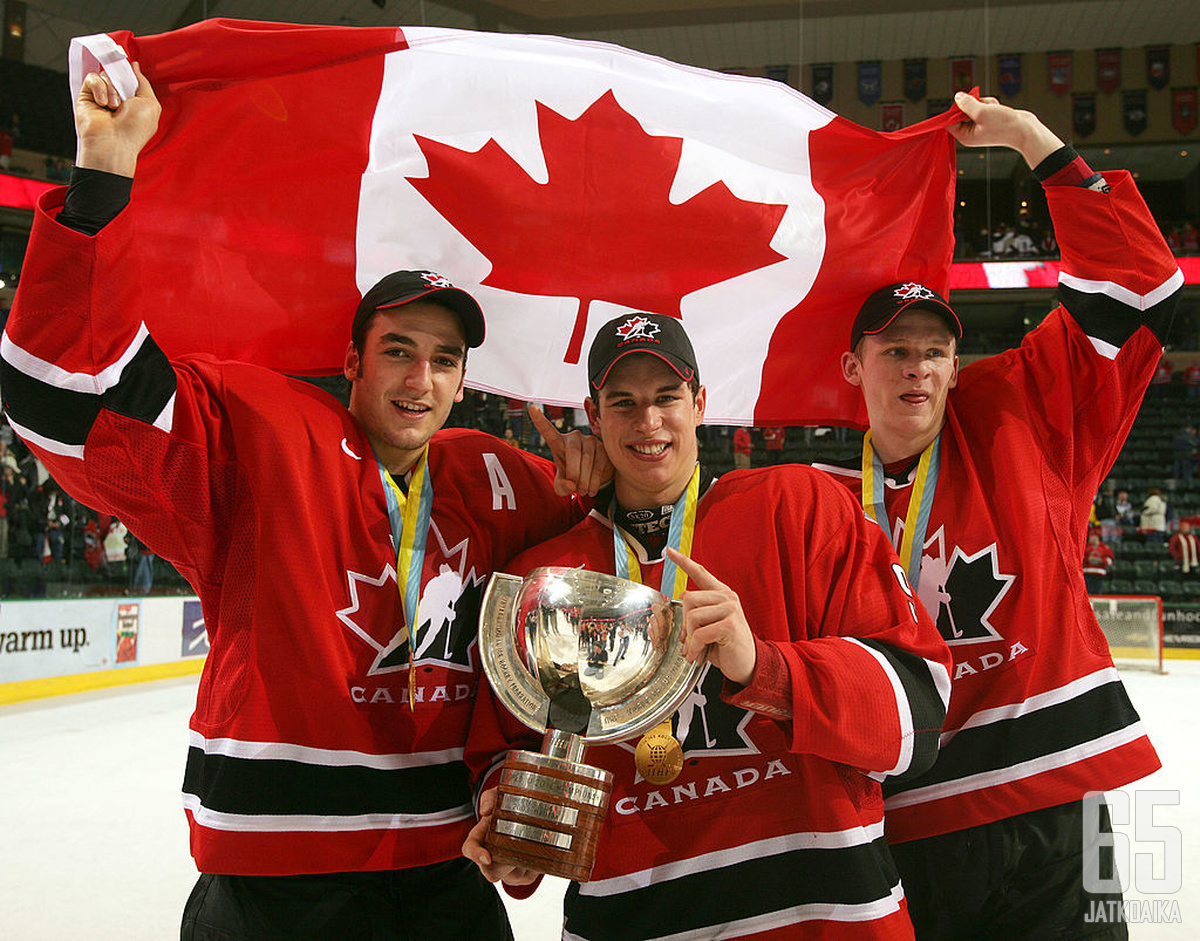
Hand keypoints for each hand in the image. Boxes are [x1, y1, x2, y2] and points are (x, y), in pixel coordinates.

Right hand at [75, 61, 160, 176]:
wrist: (113, 143)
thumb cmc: (134, 129)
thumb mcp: (150, 103)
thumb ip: (143, 82)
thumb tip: (135, 66)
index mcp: (134, 100)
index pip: (131, 77)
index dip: (130, 73)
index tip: (130, 68)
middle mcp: (118, 98)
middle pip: (118, 73)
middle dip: (122, 82)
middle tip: (124, 97)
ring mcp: (101, 96)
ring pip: (105, 75)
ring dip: (112, 89)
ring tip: (114, 107)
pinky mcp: (87, 96)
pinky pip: (92, 78)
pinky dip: (99, 88)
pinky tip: (102, 103)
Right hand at [461, 787, 540, 885]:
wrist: (533, 817)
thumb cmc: (509, 807)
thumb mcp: (499, 795)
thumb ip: (490, 797)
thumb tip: (486, 810)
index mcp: (479, 838)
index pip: (470, 849)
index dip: (476, 855)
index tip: (487, 857)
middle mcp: (490, 859)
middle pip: (493, 871)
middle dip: (508, 859)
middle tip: (524, 839)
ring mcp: (507, 871)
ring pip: (514, 874)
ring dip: (525, 858)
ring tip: (532, 838)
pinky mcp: (525, 877)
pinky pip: (530, 875)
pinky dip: (537, 861)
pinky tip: (539, 847)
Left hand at [529, 404, 612, 496]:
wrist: (593, 478)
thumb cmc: (573, 478)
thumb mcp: (563, 485)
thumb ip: (561, 486)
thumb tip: (571, 484)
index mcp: (558, 442)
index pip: (548, 431)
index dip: (540, 420)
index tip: (531, 408)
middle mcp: (574, 437)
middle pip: (573, 452)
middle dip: (574, 473)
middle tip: (576, 488)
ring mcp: (589, 440)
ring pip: (587, 459)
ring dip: (585, 480)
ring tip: (583, 490)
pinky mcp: (603, 447)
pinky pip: (599, 464)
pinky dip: (594, 480)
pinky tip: (591, 489)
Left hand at [666, 547, 756, 685]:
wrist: (747, 665)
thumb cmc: (725, 646)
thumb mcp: (708, 626)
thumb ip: (696, 612)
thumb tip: (678, 602)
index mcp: (721, 594)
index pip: (700, 573)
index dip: (684, 562)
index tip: (670, 551)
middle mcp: (727, 597)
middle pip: (688, 599)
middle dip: (684, 623)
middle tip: (688, 641)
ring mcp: (730, 609)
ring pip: (693, 617)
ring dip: (690, 638)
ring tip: (695, 649)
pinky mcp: (730, 625)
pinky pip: (700, 633)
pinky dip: (695, 648)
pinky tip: (698, 655)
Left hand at [949, 92, 1062, 169]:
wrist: (1025, 129)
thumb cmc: (1005, 125)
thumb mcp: (982, 112)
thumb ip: (967, 104)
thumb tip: (957, 97)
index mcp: (964, 136)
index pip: (949, 121)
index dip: (954, 109)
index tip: (964, 102)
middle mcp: (970, 132)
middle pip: (961, 111)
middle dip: (974, 104)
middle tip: (984, 106)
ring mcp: (979, 125)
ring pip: (974, 106)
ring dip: (984, 103)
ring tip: (994, 108)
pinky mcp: (988, 119)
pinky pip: (984, 106)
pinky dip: (991, 104)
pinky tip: (999, 108)